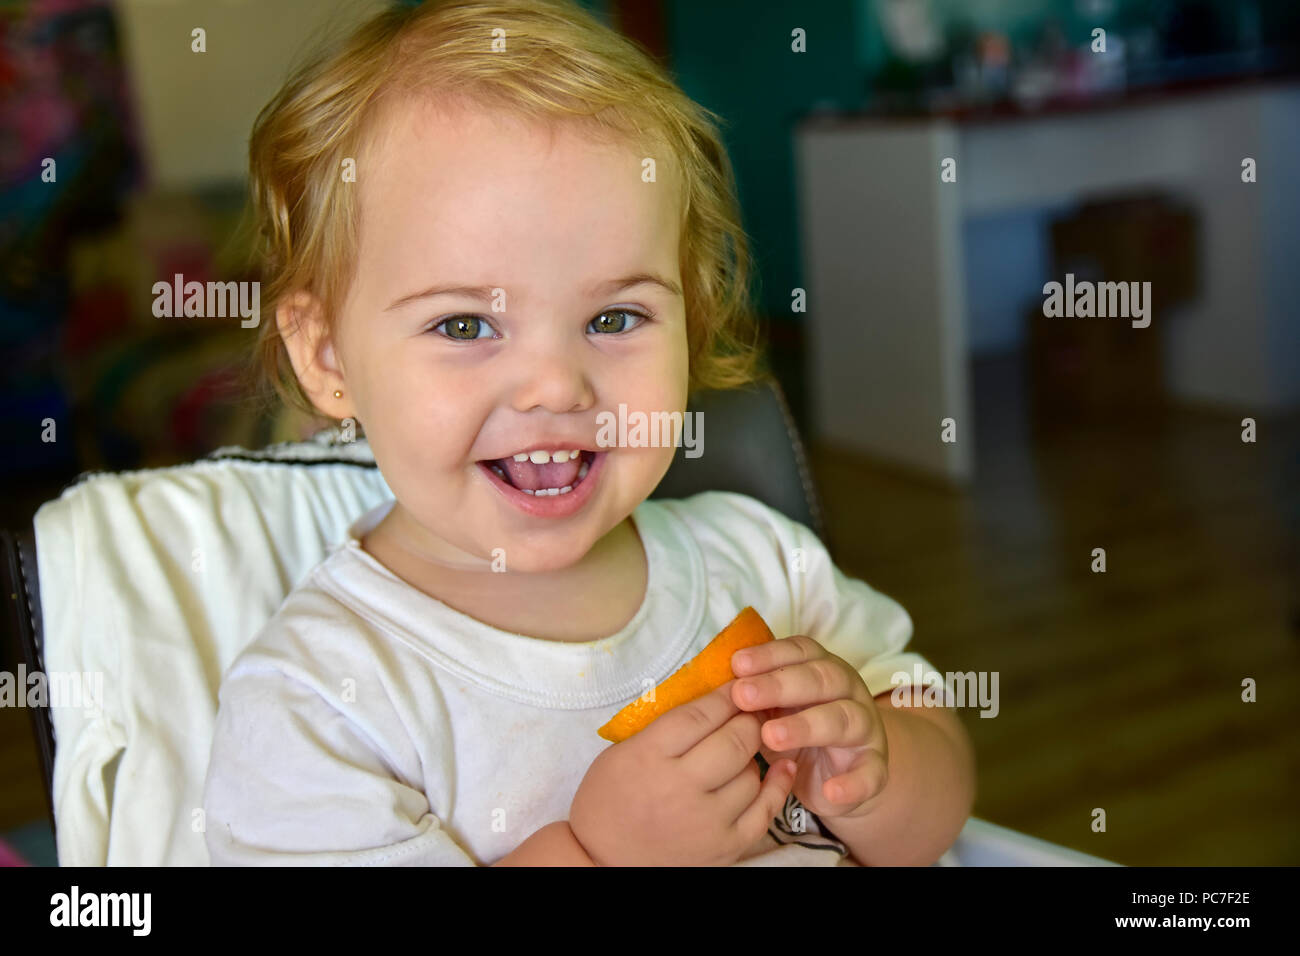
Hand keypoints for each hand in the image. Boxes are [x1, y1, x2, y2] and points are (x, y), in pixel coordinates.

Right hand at [570, 680, 796, 865]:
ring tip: (744, 747)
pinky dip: (778, 785)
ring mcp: (706, 821)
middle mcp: (681, 787)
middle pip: (734, 740)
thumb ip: (665, 728)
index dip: (725, 695)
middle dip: (748, 719)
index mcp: (650, 756)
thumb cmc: (608, 799)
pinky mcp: (725, 847)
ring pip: (752, 772)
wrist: (601, 859)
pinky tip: (784, 766)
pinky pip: (765, 811)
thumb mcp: (623, 751)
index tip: (737, 685)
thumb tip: (712, 700)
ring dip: (754, 753)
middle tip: (751, 710)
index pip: (701, 714)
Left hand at [730, 635, 887, 820]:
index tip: (737, 664)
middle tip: (743, 695)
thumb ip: (756, 695)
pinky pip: (870, 775)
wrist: (840, 774)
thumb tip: (716, 685)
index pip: (800, 652)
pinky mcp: (874, 768)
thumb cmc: (798, 729)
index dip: (770, 655)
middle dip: (781, 685)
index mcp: (822, 670)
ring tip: (772, 736)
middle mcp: (848, 692)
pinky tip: (830, 791)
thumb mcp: (775, 709)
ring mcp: (865, 730)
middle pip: (821, 680)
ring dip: (807, 726)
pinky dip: (852, 784)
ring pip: (844, 720)